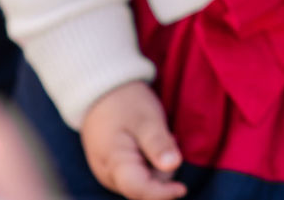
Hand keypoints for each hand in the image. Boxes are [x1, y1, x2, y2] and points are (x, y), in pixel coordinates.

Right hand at [80, 81, 185, 199]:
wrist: (100, 93)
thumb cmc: (125, 104)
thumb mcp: (146, 119)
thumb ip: (158, 144)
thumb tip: (174, 165)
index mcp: (115, 164)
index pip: (140, 190)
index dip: (163, 194)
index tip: (183, 189)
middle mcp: (109, 176)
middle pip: (144, 189)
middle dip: (162, 173)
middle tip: (167, 140)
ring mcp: (109, 174)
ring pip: (142, 183)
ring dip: (157, 167)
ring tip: (156, 139)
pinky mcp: (114, 170)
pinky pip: (137, 176)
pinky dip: (150, 165)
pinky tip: (149, 146)